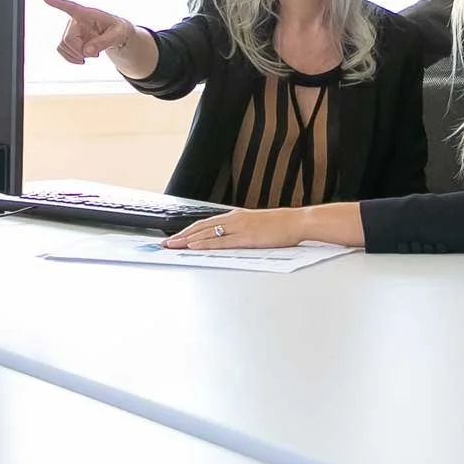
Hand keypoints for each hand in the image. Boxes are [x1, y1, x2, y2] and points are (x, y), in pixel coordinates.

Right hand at [44, 0, 134, 64]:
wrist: (117, 35)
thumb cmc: (118, 30)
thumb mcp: (118, 35)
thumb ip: (104, 42)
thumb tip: (86, 52)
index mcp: (88, 14)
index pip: (71, 7)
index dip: (58, 3)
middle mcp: (76, 20)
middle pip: (68, 38)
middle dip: (79, 50)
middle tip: (95, 55)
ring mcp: (72, 30)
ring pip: (63, 46)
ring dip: (76, 55)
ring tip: (92, 55)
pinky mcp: (70, 40)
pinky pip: (62, 50)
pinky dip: (71, 58)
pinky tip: (82, 59)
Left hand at [164, 207, 308, 249]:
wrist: (297, 222)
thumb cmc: (281, 226)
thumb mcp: (258, 225)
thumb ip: (242, 230)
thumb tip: (231, 238)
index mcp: (236, 216)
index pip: (206, 222)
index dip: (189, 230)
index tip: (177, 236)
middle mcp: (234, 219)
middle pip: (201, 227)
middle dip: (182, 235)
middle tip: (166, 243)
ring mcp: (238, 228)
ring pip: (206, 233)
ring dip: (187, 240)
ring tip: (173, 246)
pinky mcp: (245, 238)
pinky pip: (220, 242)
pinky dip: (205, 244)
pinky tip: (194, 247)